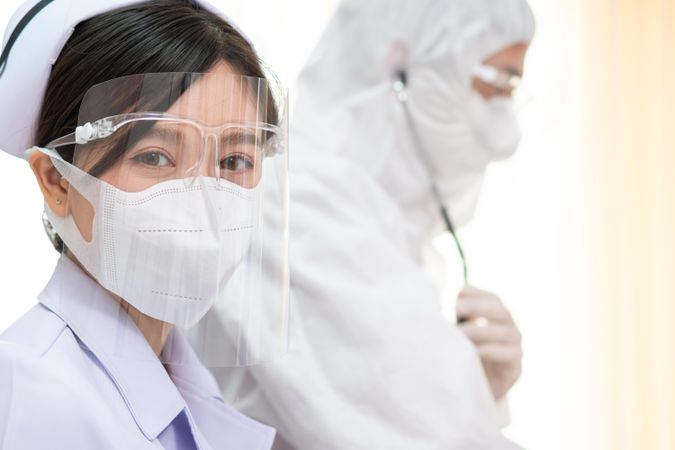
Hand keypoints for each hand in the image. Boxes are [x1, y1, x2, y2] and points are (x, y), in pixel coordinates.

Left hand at [456, 285, 521, 401]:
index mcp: (499, 316)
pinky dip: (489, 350)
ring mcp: (516, 346)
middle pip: (499, 310)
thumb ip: (456, 317)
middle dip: (476, 306)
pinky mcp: (516, 366)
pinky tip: (473, 351)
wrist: (477, 392)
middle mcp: (511, 328)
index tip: (456, 291)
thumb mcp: (461, 334)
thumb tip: (436, 302)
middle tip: (454, 307)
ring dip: (478, 330)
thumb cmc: (466, 356)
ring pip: (503, 331)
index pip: (492, 298)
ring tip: (458, 332)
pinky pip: (507, 354)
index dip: (476, 292)